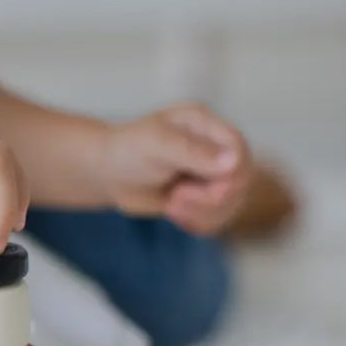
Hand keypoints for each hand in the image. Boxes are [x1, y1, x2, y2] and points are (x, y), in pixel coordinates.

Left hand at [97, 102, 252, 234]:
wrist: (105, 173)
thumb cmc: (125, 150)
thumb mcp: (156, 144)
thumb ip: (193, 152)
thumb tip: (234, 162)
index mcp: (204, 124)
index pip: (239, 148)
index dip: (231, 174)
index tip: (209, 189)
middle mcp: (213, 146)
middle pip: (240, 179)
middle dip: (212, 197)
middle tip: (177, 197)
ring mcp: (209, 172)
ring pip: (231, 202)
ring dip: (204, 212)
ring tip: (172, 204)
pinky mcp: (201, 196)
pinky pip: (217, 216)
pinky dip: (199, 222)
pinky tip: (174, 213)